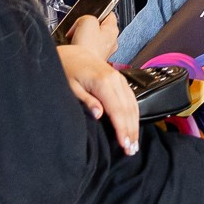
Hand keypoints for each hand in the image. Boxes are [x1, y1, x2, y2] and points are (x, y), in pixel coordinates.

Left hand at [58, 18, 138, 154]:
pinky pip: (131, 98)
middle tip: (132, 150)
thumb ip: (85, 100)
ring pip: (132, 104)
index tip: (125, 145)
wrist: (73, 53)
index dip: (122, 129)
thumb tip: (99, 115)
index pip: (117, 110)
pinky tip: (134, 126)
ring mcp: (120, 79)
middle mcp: (115, 80)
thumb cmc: (67, 71)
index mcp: (103, 82)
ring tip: (134, 143)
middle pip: (128, 109)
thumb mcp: (70, 87)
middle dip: (131, 130)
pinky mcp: (120, 80)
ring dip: (135, 124)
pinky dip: (134, 114)